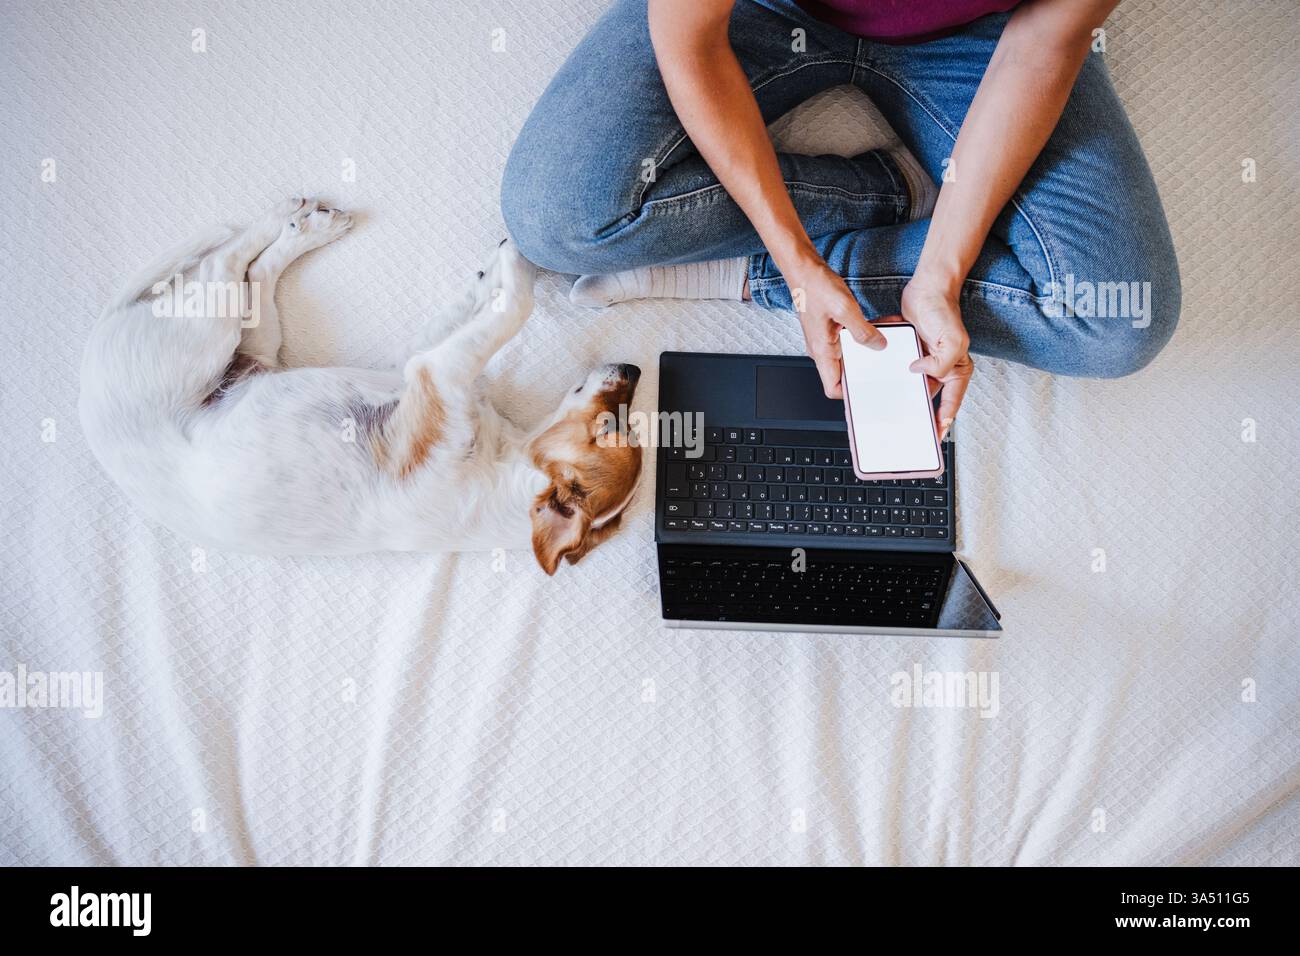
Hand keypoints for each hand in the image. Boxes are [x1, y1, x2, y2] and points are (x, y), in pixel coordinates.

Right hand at [785, 258, 885, 398]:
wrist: (804, 270)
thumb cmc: (815, 287)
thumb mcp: (844, 308)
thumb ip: (862, 331)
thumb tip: (878, 345)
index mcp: (822, 351)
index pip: (832, 388)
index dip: (849, 393)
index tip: (867, 388)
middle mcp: (822, 349)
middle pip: (844, 374)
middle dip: (865, 370)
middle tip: (882, 365)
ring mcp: (826, 340)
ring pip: (850, 356)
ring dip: (867, 350)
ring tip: (885, 341)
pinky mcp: (831, 330)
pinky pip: (849, 340)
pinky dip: (864, 335)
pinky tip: (877, 326)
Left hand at [899, 278, 973, 440]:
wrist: (927, 287)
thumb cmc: (944, 310)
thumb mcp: (952, 340)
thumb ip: (941, 364)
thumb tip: (919, 373)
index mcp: (957, 370)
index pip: (951, 405)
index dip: (942, 423)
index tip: (933, 438)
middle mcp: (941, 369)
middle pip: (928, 400)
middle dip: (918, 415)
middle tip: (906, 431)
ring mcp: (924, 361)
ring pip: (911, 387)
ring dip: (901, 396)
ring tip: (888, 413)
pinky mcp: (909, 353)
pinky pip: (899, 370)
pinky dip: (890, 377)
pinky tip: (879, 386)